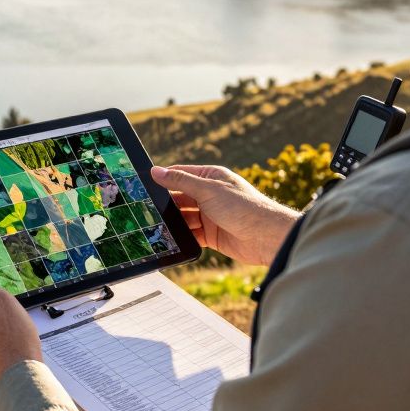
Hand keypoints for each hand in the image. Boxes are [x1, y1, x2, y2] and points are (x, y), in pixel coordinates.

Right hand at [150, 165, 300, 266]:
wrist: (266, 237)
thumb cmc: (243, 207)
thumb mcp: (208, 189)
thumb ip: (180, 181)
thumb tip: (156, 171)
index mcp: (210, 178)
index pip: (181, 174)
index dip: (163, 178)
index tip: (143, 184)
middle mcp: (209, 195)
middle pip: (179, 198)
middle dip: (165, 204)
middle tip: (144, 209)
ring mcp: (210, 216)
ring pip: (183, 218)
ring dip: (173, 222)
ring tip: (155, 226)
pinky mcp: (212, 235)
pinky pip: (191, 235)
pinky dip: (182, 237)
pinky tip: (170, 239)